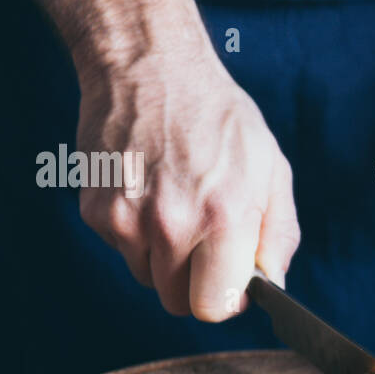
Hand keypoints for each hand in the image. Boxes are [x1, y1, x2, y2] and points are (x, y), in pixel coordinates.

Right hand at [75, 50, 298, 319]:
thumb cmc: (218, 117)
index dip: (227, 300)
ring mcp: (126, 220)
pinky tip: (149, 189)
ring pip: (148, 277)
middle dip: (196, 285)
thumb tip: (272, 283)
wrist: (149, 66)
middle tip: (206, 246)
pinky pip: (122, 249)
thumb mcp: (271, 168)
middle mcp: (171, 224)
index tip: (231, 282)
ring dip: (164, 258)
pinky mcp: (96, 211)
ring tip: (177, 205)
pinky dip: (136, 232)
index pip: (215, 307)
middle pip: (178, 302)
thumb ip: (279, 234)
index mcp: (224, 217)